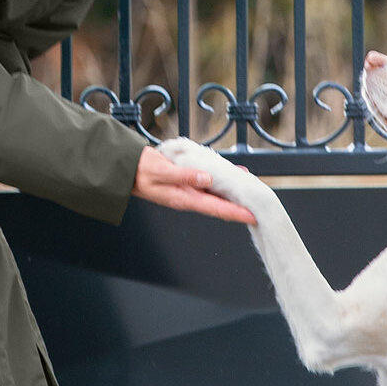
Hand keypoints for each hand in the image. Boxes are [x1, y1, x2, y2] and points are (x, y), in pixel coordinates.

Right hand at [132, 145, 256, 222]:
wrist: (127, 170)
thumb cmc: (141, 171)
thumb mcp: (161, 170)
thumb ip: (183, 175)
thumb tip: (205, 178)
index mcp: (184, 198)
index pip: (216, 208)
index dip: (236, 213)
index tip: (253, 216)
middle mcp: (189, 198)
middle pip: (220, 206)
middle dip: (239, 207)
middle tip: (259, 206)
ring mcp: (188, 192)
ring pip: (216, 196)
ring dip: (232, 196)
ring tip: (250, 191)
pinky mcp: (186, 184)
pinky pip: (209, 186)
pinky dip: (222, 183)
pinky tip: (232, 176)